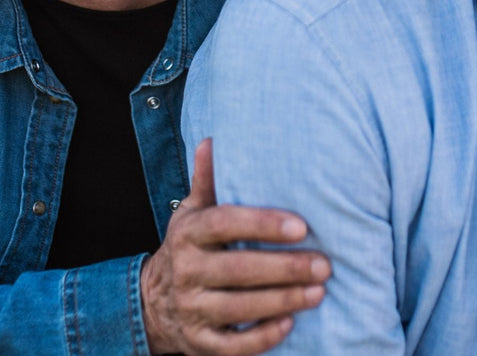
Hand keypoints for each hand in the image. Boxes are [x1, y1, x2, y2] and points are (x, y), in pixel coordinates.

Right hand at [140, 138, 329, 354]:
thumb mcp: (192, 212)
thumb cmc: (188, 246)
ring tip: (320, 292)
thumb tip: (212, 140)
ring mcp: (191, 309)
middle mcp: (186, 271)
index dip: (263, 225)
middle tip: (325, 265)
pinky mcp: (198, 342)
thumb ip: (206, 180)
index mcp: (188, 233)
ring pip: (240, 308)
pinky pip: (232, 346)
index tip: (302, 226)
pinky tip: (290, 323)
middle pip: (239, 270)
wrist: (151, 303)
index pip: (226, 224)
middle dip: (285, 268)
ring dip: (283, 301)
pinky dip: (262, 337)